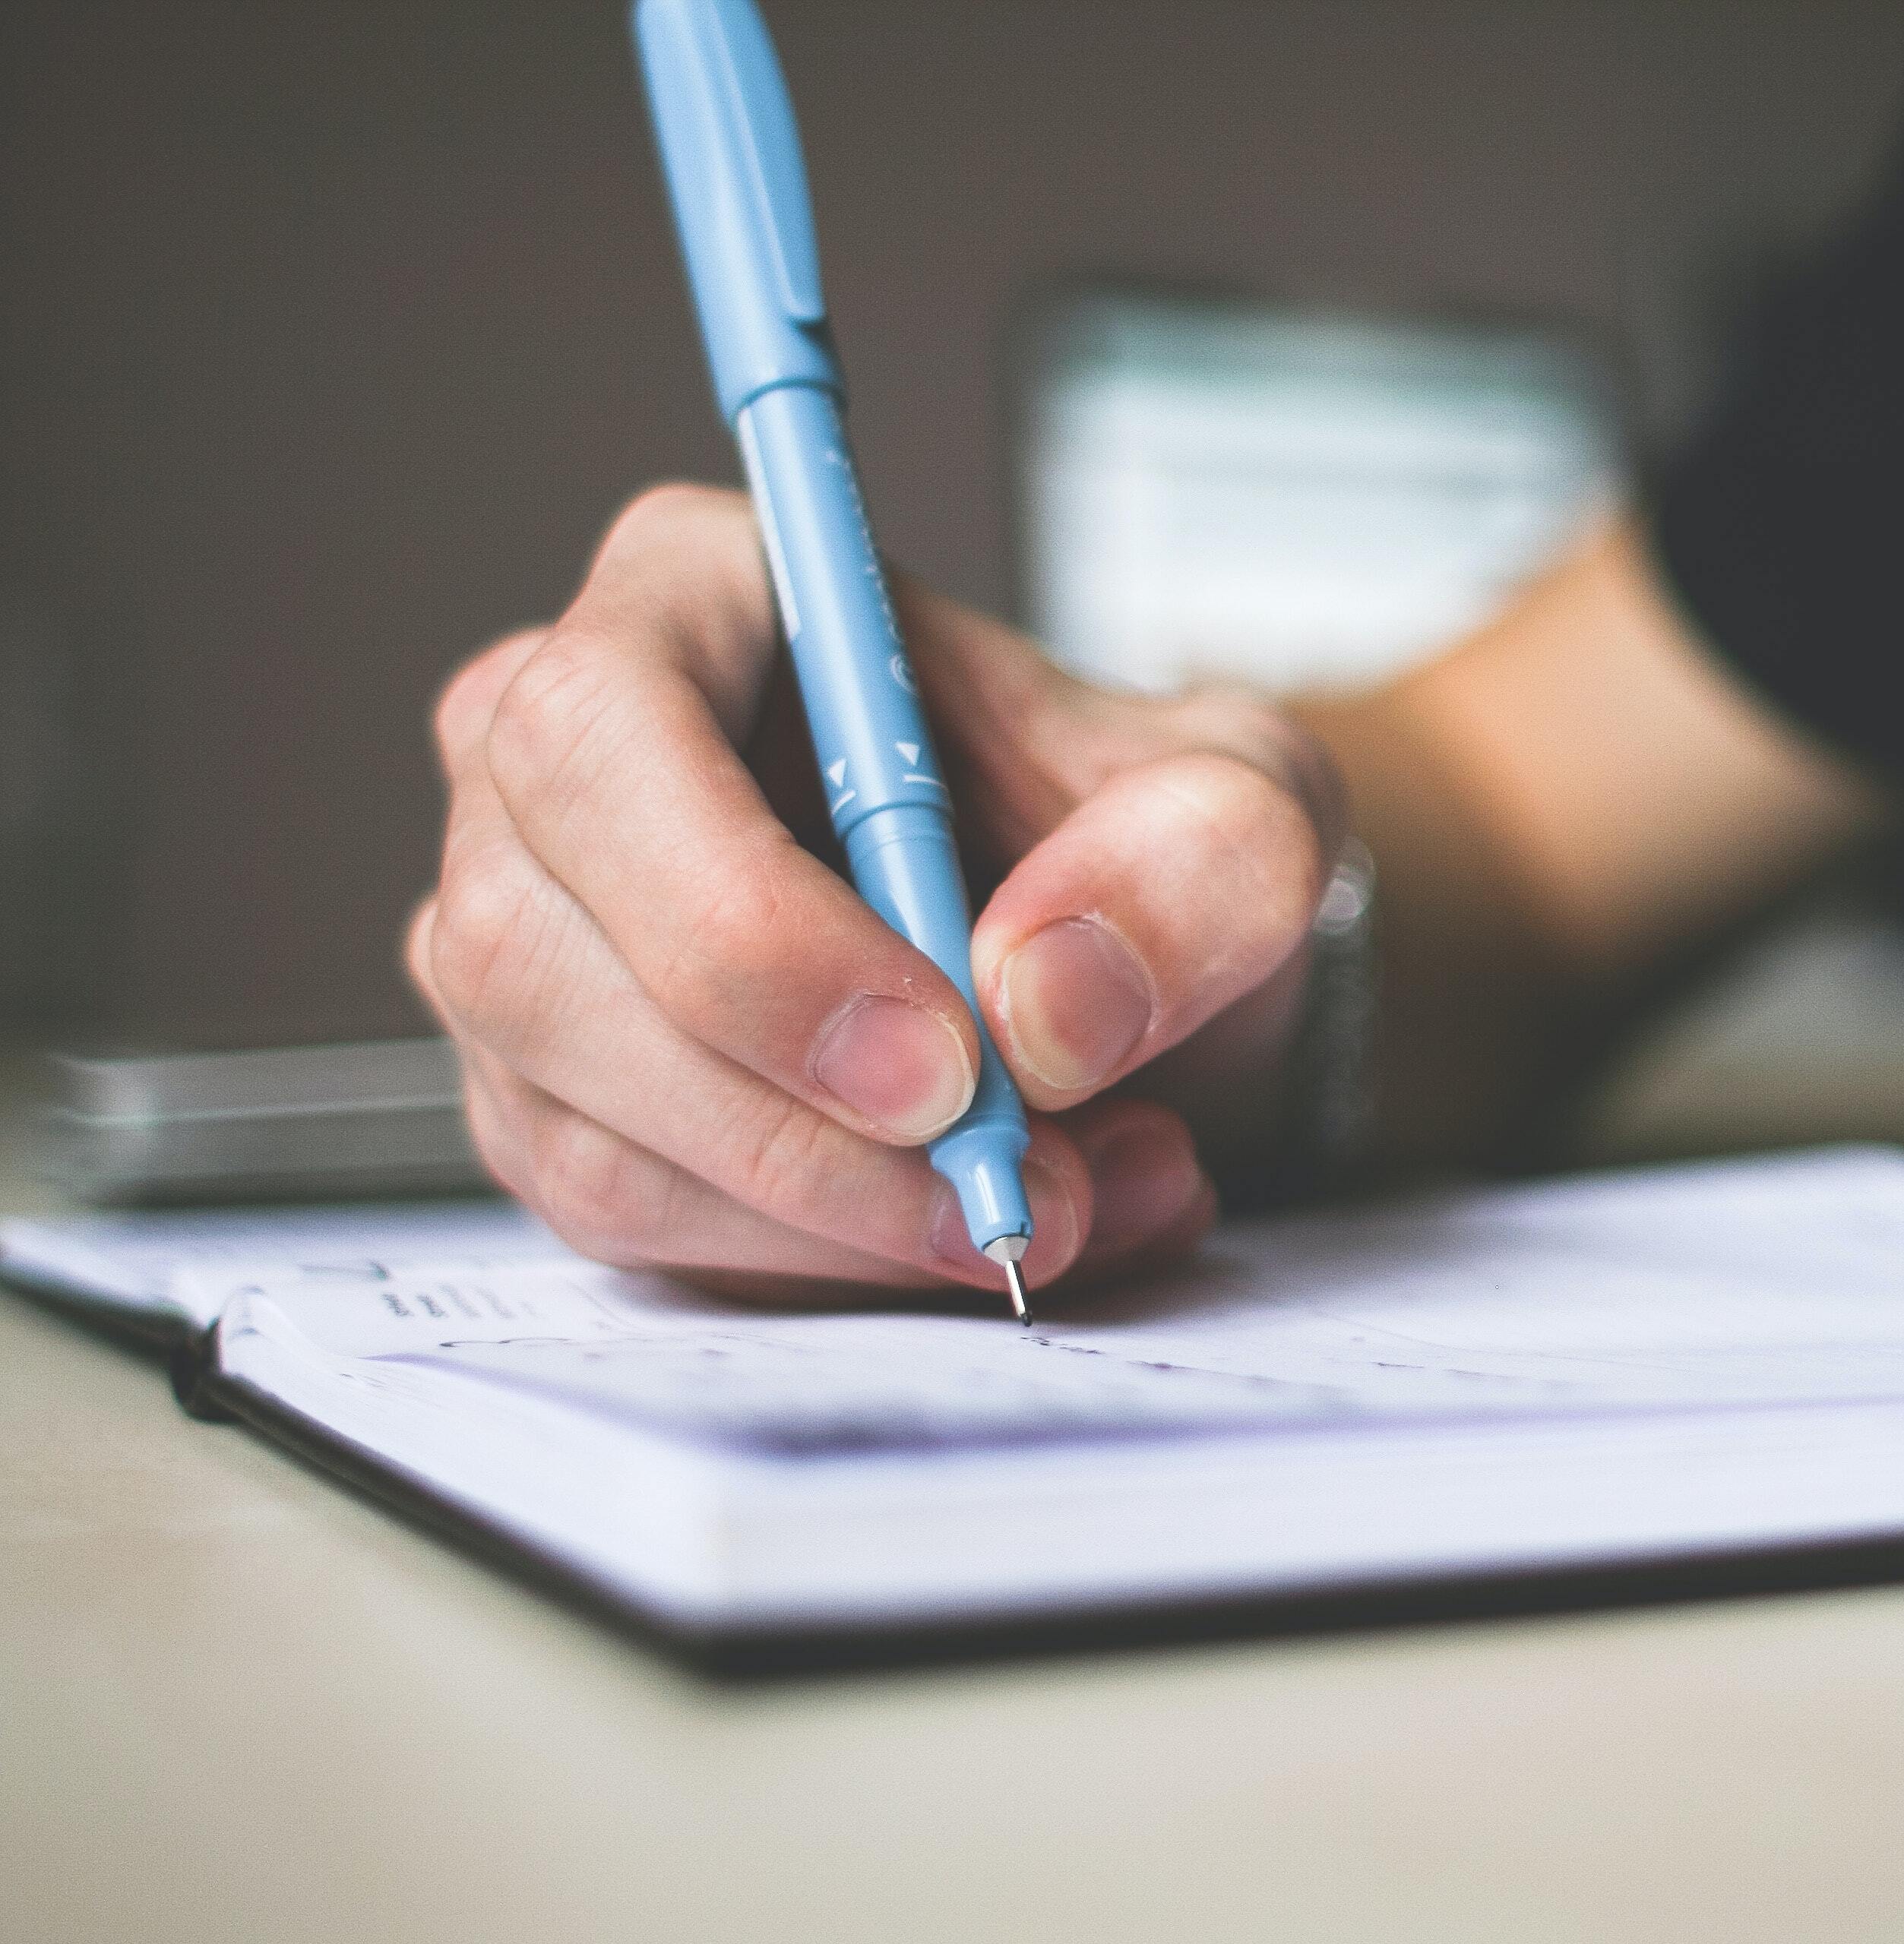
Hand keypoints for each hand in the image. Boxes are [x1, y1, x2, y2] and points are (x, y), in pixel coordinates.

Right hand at [408, 485, 1342, 1300]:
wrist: (1132, 965)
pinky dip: (829, 1266)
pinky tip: (982, 1228)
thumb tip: (1042, 1005)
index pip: (601, 736)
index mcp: (694, 596)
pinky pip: (639, 1227)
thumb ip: (1197, 863)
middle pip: (542, 958)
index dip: (744, 921)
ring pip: (591, 1132)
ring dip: (843, 1220)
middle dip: (801, 1127)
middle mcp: (555, 765)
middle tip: (1019, 1190)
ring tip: (1065, 1204)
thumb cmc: (1146, 838)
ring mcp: (531, 946)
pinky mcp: (560, 1107)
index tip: (943, 1060)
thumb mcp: (1251, 807)